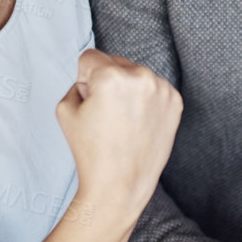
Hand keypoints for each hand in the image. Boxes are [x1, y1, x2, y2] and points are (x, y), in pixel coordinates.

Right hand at [55, 49, 182, 223]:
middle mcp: (141, 77)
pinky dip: (146, 100)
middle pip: (115, 62)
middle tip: (106, 115)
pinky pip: (154, 88)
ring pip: (136, 74)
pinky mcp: (176, 102)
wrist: (120, 185)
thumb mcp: (65, 109)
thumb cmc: (90, 150)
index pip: (90, 56)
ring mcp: (162, 89)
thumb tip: (95, 75)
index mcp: (111, 76)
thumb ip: (77, 82)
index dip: (83, 78)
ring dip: (128, 89)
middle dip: (107, 81)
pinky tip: (139, 123)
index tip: (89, 100)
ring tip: (123, 121)